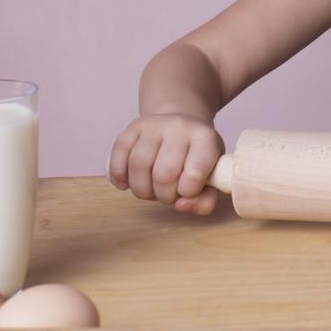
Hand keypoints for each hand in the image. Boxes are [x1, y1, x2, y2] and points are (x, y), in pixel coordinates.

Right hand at [107, 113, 223, 215]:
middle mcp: (180, 127)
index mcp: (205, 138)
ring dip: (141, 190)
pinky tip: (127, 183)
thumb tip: (180, 206)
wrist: (181, 124)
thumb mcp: (212, 177)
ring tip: (150, 190)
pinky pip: (118, 155)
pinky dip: (119, 176)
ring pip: (138, 165)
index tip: (187, 191)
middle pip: (163, 174)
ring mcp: (154, 125)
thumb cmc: (197, 157)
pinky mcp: (132, 127)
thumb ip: (204, 201)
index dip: (188, 192)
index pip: (195, 173)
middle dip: (164, 196)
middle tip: (168, 195)